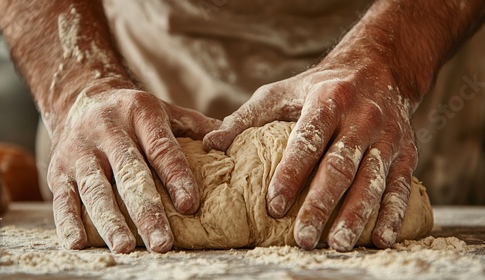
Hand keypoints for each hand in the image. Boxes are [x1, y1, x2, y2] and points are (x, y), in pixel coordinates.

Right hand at [48, 84, 219, 252]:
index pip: (161, 149)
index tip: (190, 205)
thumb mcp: (166, 110)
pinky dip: (68, 221)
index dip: (176, 177)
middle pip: (129, 174)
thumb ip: (197, 127)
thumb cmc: (135, 114)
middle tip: (162, 243)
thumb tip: (234, 144)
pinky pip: (62, 197)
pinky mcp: (58, 169)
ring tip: (125, 247)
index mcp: (140, 114)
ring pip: (95, 189)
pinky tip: (79, 243)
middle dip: (146, 210)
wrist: (83, 98)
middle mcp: (108, 131)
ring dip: (110, 221)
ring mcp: (80, 151)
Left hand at [204, 47, 418, 250]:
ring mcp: (387, 137)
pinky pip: (402, 186)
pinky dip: (393, 214)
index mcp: (328, 101)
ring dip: (356, 215)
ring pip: (372, 180)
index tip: (273, 207)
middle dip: (321, 204)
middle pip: (340, 166)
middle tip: (304, 238)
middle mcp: (361, 119)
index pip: (307, 141)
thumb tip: (210, 144)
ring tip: (339, 244)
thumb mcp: (280, 92)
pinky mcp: (406, 152)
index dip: (290, 174)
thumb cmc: (319, 85)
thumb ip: (246, 118)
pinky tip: (380, 239)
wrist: (378, 68)